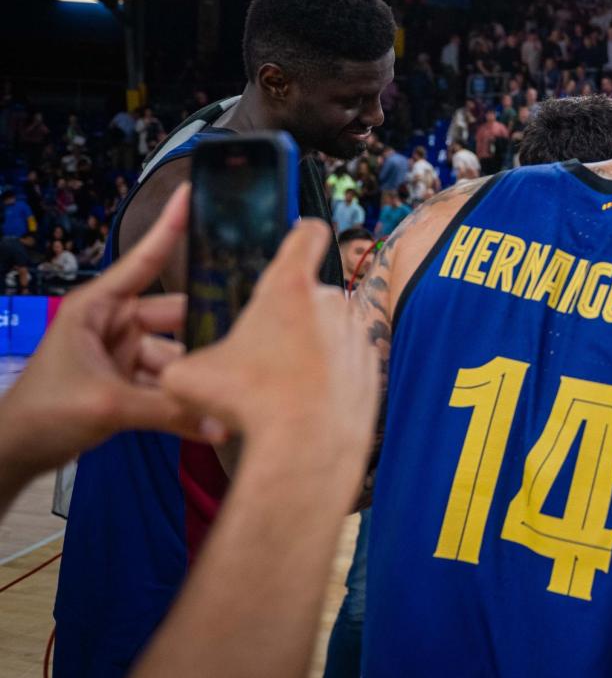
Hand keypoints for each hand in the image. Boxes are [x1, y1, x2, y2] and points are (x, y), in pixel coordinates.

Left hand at [0, 185, 204, 480]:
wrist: (14, 453)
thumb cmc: (43, 412)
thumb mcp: (107, 405)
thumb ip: (167, 411)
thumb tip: (221, 423)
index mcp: (98, 307)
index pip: (143, 260)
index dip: (169, 228)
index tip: (191, 193)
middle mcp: (113, 323)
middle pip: (175, 316)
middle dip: (206, 331)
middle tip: (249, 338)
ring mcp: (122, 353)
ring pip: (176, 356)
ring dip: (194, 376)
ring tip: (230, 392)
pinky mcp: (129, 382)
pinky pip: (168, 384)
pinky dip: (185, 400)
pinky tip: (211, 417)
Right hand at [159, 219, 376, 459]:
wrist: (306, 445)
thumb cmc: (250, 400)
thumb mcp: (190, 376)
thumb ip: (185, 360)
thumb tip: (174, 371)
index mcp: (289, 287)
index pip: (308, 235)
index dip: (303, 232)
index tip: (300, 236)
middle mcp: (331, 303)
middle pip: (310, 295)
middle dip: (290, 316)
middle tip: (263, 351)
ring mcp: (357, 335)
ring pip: (329, 332)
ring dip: (310, 350)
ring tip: (281, 385)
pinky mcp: (371, 368)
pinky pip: (346, 364)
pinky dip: (330, 377)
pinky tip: (306, 403)